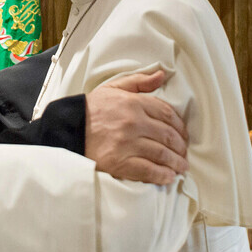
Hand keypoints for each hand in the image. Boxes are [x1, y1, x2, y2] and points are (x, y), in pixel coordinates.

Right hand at [85, 70, 188, 184]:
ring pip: (162, 154)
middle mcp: (134, 123)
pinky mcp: (120, 163)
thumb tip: (162, 74)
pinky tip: (169, 177)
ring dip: (176, 163)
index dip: (180, 126)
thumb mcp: (113, 88)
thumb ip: (139, 82)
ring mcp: (128, 144)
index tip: (183, 134)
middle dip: (180, 147)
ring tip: (181, 167)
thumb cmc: (91, 109)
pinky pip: (149, 171)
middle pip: (168, 135)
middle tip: (184, 153)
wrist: (67, 130)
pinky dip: (162, 175)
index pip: (167, 113)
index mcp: (133, 103)